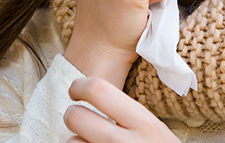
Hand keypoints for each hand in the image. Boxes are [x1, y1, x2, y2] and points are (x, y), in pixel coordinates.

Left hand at [64, 77, 179, 142]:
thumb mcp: (153, 129)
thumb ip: (127, 114)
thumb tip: (90, 94)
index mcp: (143, 123)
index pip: (98, 90)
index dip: (79, 86)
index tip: (77, 91)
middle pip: (75, 116)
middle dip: (72, 115)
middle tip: (79, 118)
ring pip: (71, 142)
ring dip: (75, 141)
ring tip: (89, 142)